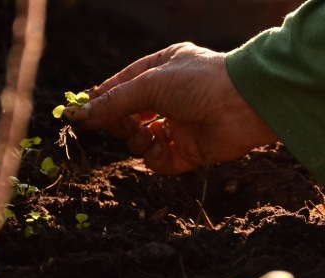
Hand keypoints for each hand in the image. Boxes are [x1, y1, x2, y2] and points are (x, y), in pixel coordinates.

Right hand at [68, 42, 277, 174]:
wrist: (244, 106)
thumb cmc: (201, 82)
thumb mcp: (150, 84)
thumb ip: (114, 102)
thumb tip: (79, 116)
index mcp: (163, 69)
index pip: (122, 85)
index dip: (102, 100)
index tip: (81, 113)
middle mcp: (171, 97)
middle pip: (128, 116)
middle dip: (119, 121)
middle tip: (117, 123)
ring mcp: (181, 125)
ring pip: (141, 140)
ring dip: (136, 139)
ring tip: (144, 133)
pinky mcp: (191, 152)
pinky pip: (160, 160)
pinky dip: (155, 157)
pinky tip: (159, 145)